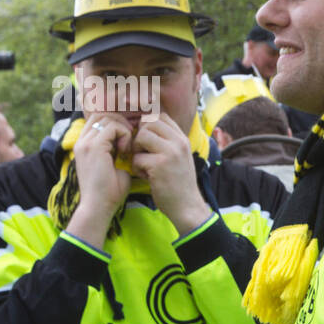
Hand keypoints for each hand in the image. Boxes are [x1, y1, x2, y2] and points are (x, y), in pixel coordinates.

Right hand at [65, 115, 132, 246]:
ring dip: (123, 128)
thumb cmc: (110, 191)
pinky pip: (112, 127)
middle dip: (121, 123)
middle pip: (103, 114)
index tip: (130, 139)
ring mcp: (86, 143)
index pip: (99, 119)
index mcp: (85, 145)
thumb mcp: (117, 165)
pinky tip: (126, 151)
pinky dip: (124, 135)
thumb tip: (135, 138)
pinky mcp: (93, 147)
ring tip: (128, 147)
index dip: (117, 124)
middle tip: (131, 140)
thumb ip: (120, 150)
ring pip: (108, 118)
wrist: (99, 207)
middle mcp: (82, 141)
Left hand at [132, 112, 211, 234]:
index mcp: (182, 139)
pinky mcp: (159, 165)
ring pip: (141, 136)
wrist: (187, 207)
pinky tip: (146, 177)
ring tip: (143, 164)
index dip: (147, 124)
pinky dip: (137, 168)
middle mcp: (178, 142)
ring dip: (136, 151)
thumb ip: (167, 142)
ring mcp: (170, 153)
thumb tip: (145, 125)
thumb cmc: (178, 183)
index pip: (160, 116)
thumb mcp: (179, 157)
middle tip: (142, 153)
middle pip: (148, 123)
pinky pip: (137, 157)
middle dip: (139, 137)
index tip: (145, 140)